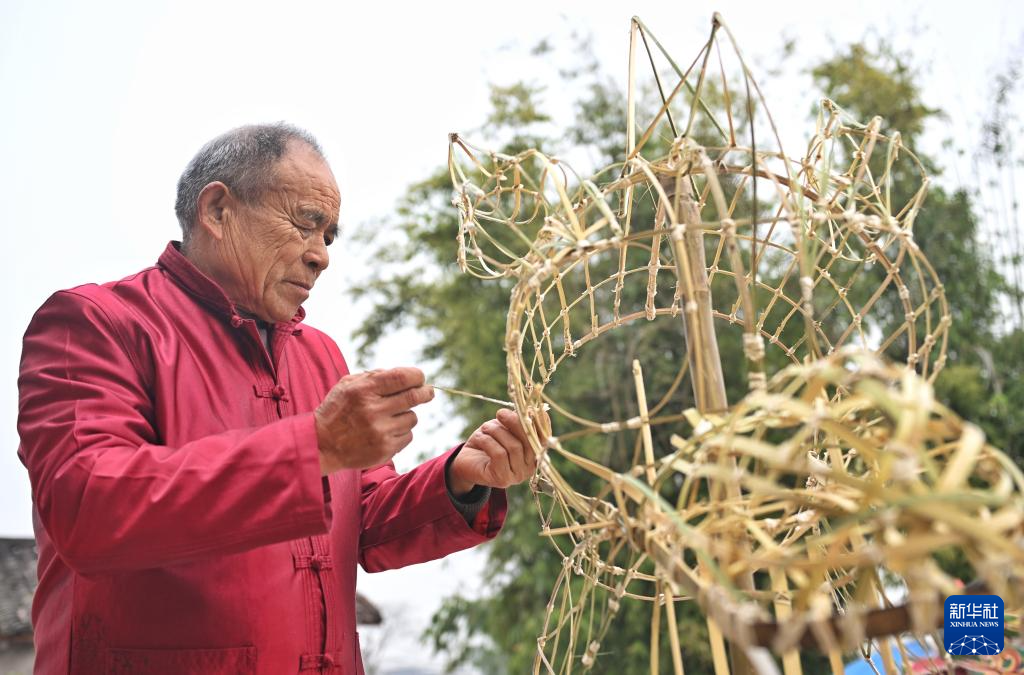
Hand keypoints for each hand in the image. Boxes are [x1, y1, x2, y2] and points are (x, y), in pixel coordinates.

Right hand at [315, 367, 434, 473]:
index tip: (420, 378)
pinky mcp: (384, 450)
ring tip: (390, 417)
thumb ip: (375, 376)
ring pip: (412, 418)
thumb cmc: (337, 410)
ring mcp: (380, 432)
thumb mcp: (347, 385)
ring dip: (407, 415)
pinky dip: (401, 432)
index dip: (416, 376)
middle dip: (425, 393)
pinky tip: (385, 432)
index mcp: (363, 390)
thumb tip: (407, 376)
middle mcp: (372, 410)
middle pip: (413, 397)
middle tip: (428, 392)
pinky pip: (407, 436)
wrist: (321, 444)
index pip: (402, 377)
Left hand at [447, 408, 547, 495]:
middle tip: (500, 413)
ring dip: (497, 431)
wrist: (466, 463)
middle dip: (515, 422)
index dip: (540, 422)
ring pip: (514, 446)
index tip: (528, 408)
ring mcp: (518, 476)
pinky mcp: (502, 479)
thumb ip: (518, 423)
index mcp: (535, 454)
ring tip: (485, 428)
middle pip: (530, 441)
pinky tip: (479, 438)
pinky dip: (487, 441)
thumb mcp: (504, 429)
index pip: (544, 438)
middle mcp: (530, 468)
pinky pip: (499, 454)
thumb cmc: (488, 443)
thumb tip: (531, 410)